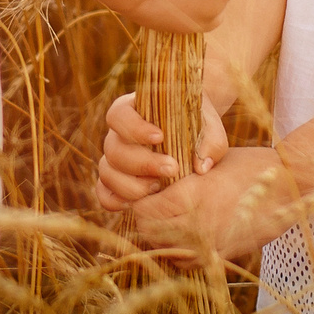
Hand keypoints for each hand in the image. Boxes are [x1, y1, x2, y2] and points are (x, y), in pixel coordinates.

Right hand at [95, 91, 230, 208]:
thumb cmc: (198, 122)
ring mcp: (114, 158)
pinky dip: (115, 200)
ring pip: (107, 172)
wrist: (194, 131)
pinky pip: (103, 192)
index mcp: (131, 109)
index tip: (160, 137)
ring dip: (131, 185)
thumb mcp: (208, 123)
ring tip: (159, 188)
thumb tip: (200, 167)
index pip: (119, 115)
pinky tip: (138, 203)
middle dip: (142, 163)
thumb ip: (209, 140)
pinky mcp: (116, 179)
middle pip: (113, 149)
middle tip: (172, 169)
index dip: (134, 128)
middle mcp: (117, 134)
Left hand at [124, 143, 286, 259]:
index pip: (145, 210)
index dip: (139, 201)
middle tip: (150, 204)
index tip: (144, 191)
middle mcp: (197, 224)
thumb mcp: (212, 160)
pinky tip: (182, 234)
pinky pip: (185, 262)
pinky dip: (177, 251)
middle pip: (149, 233)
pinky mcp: (222, 256)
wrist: (289, 186)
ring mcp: (209, 244)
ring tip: (164, 219)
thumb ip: (184, 173)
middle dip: (145, 219)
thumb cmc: (251, 165)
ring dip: (158, 237)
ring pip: (165, 251)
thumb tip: (155, 179)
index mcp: (193, 196)